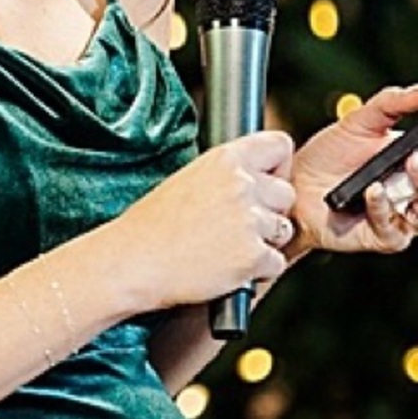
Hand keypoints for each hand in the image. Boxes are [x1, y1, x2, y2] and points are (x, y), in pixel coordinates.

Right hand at [114, 130, 296, 309]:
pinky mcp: (252, 255)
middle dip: (269, 214)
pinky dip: (256, 271)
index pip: (279, 146)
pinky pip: (275, 263)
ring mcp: (249, 221)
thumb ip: (225, 176)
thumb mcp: (185, 182)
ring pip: (283, 230)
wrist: (131, 264)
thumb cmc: (149, 230)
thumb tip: (256, 180)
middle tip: (235, 229)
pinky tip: (225, 269)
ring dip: (262, 243)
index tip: (262, 186)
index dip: (276, 169)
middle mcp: (241, 185)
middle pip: (286, 194)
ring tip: (223, 250)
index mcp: (224, 160)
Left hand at [289, 85, 417, 256]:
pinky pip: (393, 228)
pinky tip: (375, 190)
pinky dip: (385, 208)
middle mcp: (412, 190)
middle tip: (417, 154)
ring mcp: (399, 215)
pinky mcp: (382, 237)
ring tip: (410, 164)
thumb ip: (393, 104)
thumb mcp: (360, 122)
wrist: (291, 189)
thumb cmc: (325, 158)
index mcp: (415, 163)